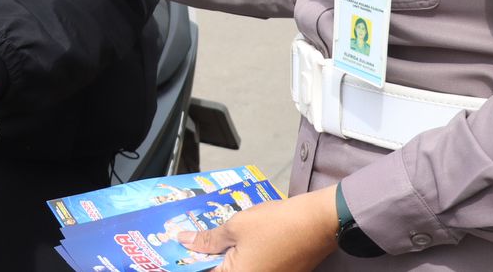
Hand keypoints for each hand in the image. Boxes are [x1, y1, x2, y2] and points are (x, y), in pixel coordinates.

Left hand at [178, 187, 338, 270]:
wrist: (317, 224)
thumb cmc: (278, 225)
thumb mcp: (236, 227)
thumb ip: (208, 239)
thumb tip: (185, 241)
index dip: (189, 261)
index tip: (175, 252)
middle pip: (220, 271)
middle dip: (206, 257)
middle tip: (192, 240)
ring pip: (235, 269)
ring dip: (222, 257)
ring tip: (210, 237)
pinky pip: (250, 268)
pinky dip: (238, 257)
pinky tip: (231, 241)